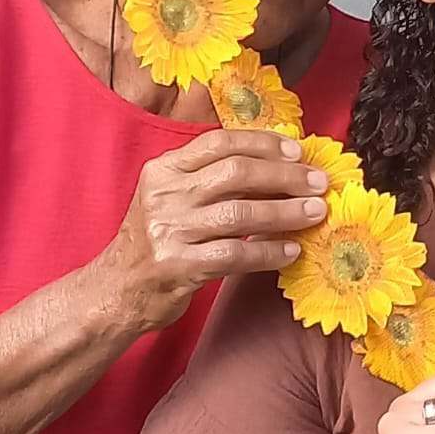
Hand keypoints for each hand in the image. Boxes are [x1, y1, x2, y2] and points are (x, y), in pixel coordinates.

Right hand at [95, 129, 331, 333]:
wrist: (115, 290)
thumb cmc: (158, 240)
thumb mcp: (174, 197)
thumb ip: (215, 178)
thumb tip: (281, 164)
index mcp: (164, 169)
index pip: (220, 143)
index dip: (264, 144)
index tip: (298, 151)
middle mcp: (164, 195)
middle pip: (235, 173)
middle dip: (284, 176)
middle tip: (318, 183)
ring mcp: (169, 231)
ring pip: (239, 214)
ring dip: (285, 212)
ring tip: (315, 213)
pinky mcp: (177, 267)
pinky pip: (234, 255)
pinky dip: (268, 252)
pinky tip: (291, 250)